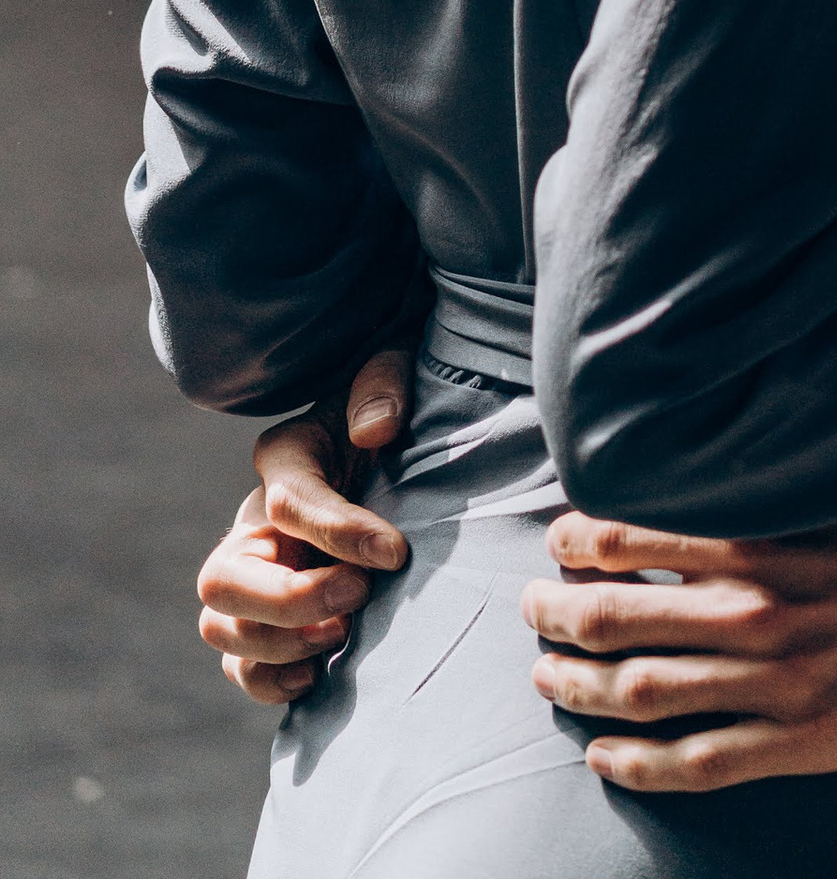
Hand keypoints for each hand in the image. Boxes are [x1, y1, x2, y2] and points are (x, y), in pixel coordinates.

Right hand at [195, 346, 414, 704]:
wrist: (401, 446)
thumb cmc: (394, 405)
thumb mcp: (393, 368)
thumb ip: (382, 387)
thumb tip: (373, 431)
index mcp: (284, 457)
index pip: (287, 502)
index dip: (339, 532)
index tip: (396, 551)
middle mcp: (254, 521)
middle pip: (223, 578)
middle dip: (290, 600)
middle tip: (360, 596)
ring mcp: (253, 574)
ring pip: (220, 627)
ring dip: (279, 645)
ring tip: (345, 633)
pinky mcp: (268, 617)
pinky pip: (238, 666)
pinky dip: (268, 681)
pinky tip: (319, 674)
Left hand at [523, 484, 836, 795]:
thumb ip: (772, 488)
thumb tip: (711, 475)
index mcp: (763, 539)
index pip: (634, 539)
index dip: (579, 544)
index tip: (558, 543)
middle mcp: (754, 610)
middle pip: (617, 620)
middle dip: (558, 618)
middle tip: (533, 613)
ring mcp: (773, 683)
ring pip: (641, 693)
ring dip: (580, 689)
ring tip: (550, 681)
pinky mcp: (801, 741)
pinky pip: (695, 764)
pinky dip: (637, 765)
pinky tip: (607, 758)